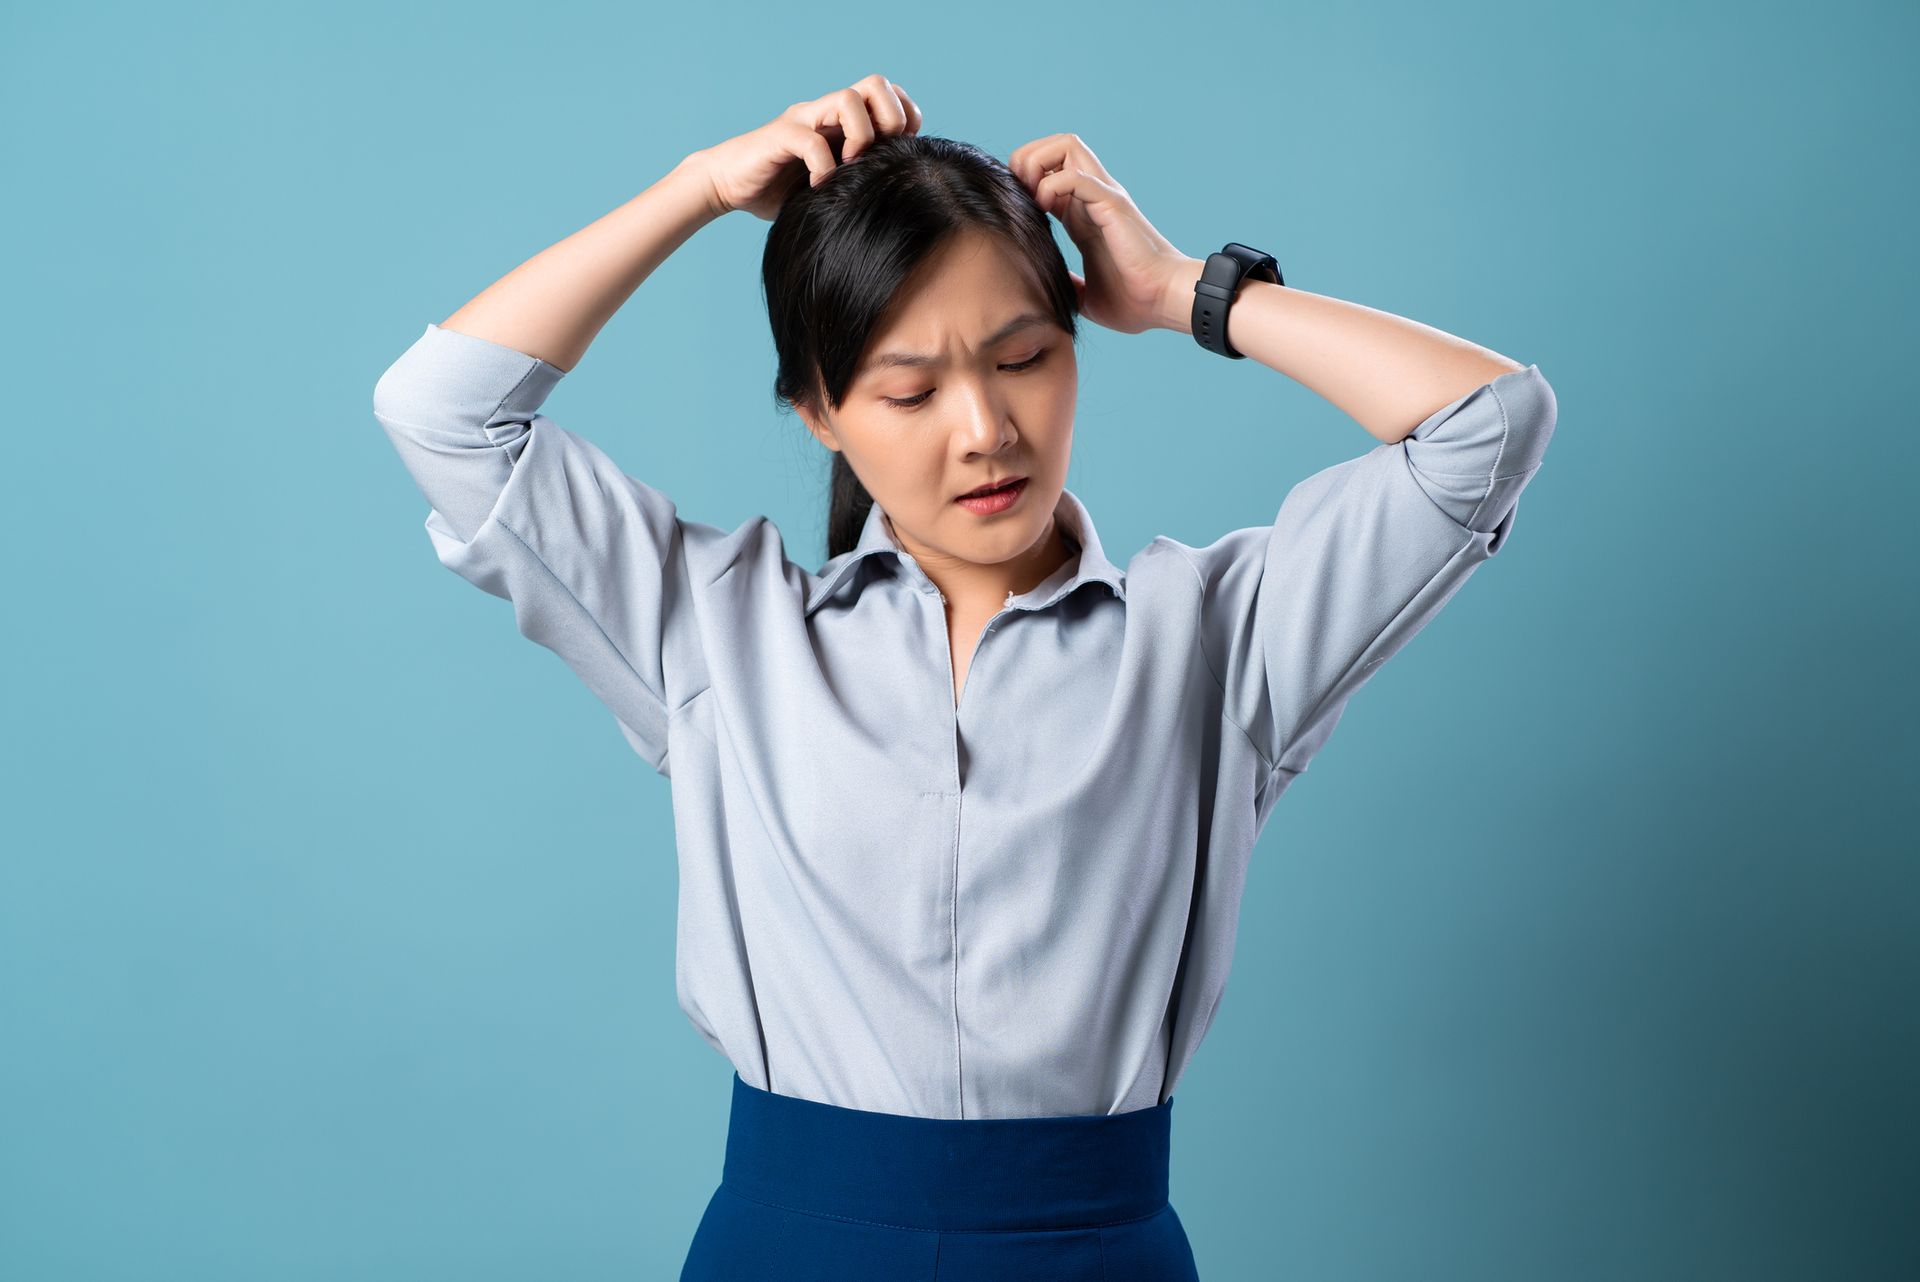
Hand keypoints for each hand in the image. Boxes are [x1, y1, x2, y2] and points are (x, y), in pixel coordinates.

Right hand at [686, 74, 923, 221]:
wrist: (726, 186)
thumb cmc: (779, 189)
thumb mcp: (830, 184)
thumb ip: (857, 177)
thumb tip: (899, 193)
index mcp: (841, 120)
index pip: (888, 93)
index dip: (906, 117)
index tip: (902, 151)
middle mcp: (825, 112)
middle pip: (876, 83)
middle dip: (890, 119)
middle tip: (880, 154)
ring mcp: (803, 120)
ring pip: (848, 99)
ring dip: (860, 137)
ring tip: (849, 168)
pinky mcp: (780, 137)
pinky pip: (812, 141)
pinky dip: (823, 167)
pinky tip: (817, 187)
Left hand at [1006, 134, 1190, 334]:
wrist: (1164, 302)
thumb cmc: (1135, 301)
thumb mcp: (1086, 296)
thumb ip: (1067, 286)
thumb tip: (1046, 289)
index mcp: (1084, 214)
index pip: (1050, 170)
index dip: (1025, 179)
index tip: (1016, 208)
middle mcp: (1094, 196)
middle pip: (1058, 144)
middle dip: (1028, 158)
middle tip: (1020, 194)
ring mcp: (1104, 196)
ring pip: (1067, 145)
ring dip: (1039, 162)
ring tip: (1032, 196)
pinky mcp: (1112, 205)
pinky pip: (1077, 176)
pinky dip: (1053, 185)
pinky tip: (1046, 209)